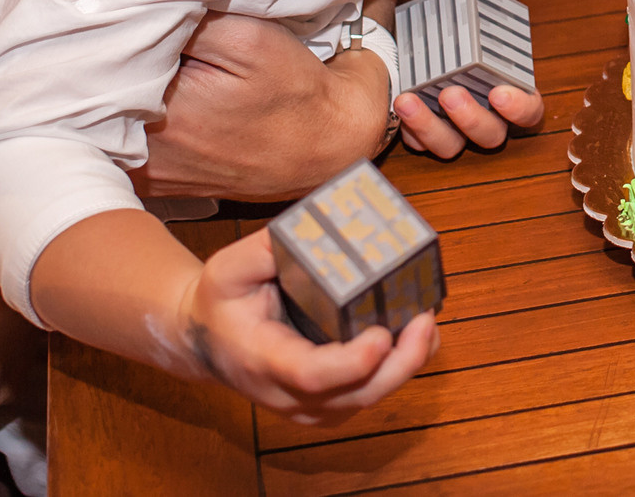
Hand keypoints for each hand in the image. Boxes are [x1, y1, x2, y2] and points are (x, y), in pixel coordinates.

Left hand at [0, 0, 392, 198]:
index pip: (55, 50)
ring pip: (44, 114)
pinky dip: (36, 96)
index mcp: (144, 112)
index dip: (7, 2)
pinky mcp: (134, 171)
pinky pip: (69, 127)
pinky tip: (12, 71)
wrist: (322, 150)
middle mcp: (124, 150)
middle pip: (33, 90)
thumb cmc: (287, 89)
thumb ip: (181, 21)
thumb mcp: (245, 40)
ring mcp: (125, 167)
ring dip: (3, 67)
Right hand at [176, 228, 434, 424]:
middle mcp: (289, 395)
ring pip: (368, 399)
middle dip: (399, 364)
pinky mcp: (328, 405)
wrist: (207, 342)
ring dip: (406, 364)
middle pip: (355, 396)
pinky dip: (398, 368)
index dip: (352, 362)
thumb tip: (314, 228)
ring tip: (427, 322)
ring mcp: (310, 407)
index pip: (312, 376)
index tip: (381, 336)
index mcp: (263, 360)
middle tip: (425, 321)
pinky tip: (416, 335)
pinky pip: (370, 393)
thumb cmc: (221, 303)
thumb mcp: (227, 268)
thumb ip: (264, 248)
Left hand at [388, 0, 544, 155]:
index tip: (500, 93)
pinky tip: (398, 107)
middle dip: (470, 118)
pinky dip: (408, 129)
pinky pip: (420, 144)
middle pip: (490, 135)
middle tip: (450, 92)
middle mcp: (487, 117)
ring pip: (452, 146)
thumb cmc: (462, 36)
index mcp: (510, 91)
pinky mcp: (427, 135)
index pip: (529, 111)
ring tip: (408, 100)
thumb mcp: (467, 16)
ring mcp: (457, 130)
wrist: (435, 51)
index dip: (519, 108)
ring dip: (430, 127)